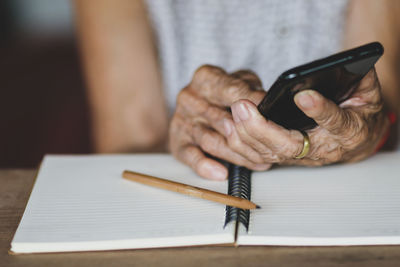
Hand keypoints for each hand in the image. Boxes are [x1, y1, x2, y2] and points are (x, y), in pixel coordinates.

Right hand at [169, 65, 270, 179]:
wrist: (202, 103)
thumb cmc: (226, 93)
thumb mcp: (242, 82)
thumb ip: (251, 91)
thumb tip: (267, 104)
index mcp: (205, 78)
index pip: (230, 90)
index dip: (251, 101)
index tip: (267, 110)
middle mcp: (189, 97)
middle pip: (220, 119)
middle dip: (248, 135)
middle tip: (269, 145)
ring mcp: (182, 120)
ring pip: (211, 142)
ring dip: (236, 155)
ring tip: (258, 161)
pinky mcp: (177, 141)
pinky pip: (191, 156)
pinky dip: (206, 166)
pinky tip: (221, 172)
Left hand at [226, 68, 389, 165]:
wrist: (359, 140)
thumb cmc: (361, 114)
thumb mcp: (367, 92)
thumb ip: (358, 77)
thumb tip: (339, 65)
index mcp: (349, 131)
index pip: (335, 122)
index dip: (319, 110)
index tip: (303, 95)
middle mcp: (323, 148)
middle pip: (290, 146)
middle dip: (263, 128)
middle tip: (244, 106)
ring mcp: (303, 156)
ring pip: (272, 153)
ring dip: (249, 134)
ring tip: (235, 111)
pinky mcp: (288, 158)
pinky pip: (262, 157)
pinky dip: (244, 144)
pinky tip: (231, 126)